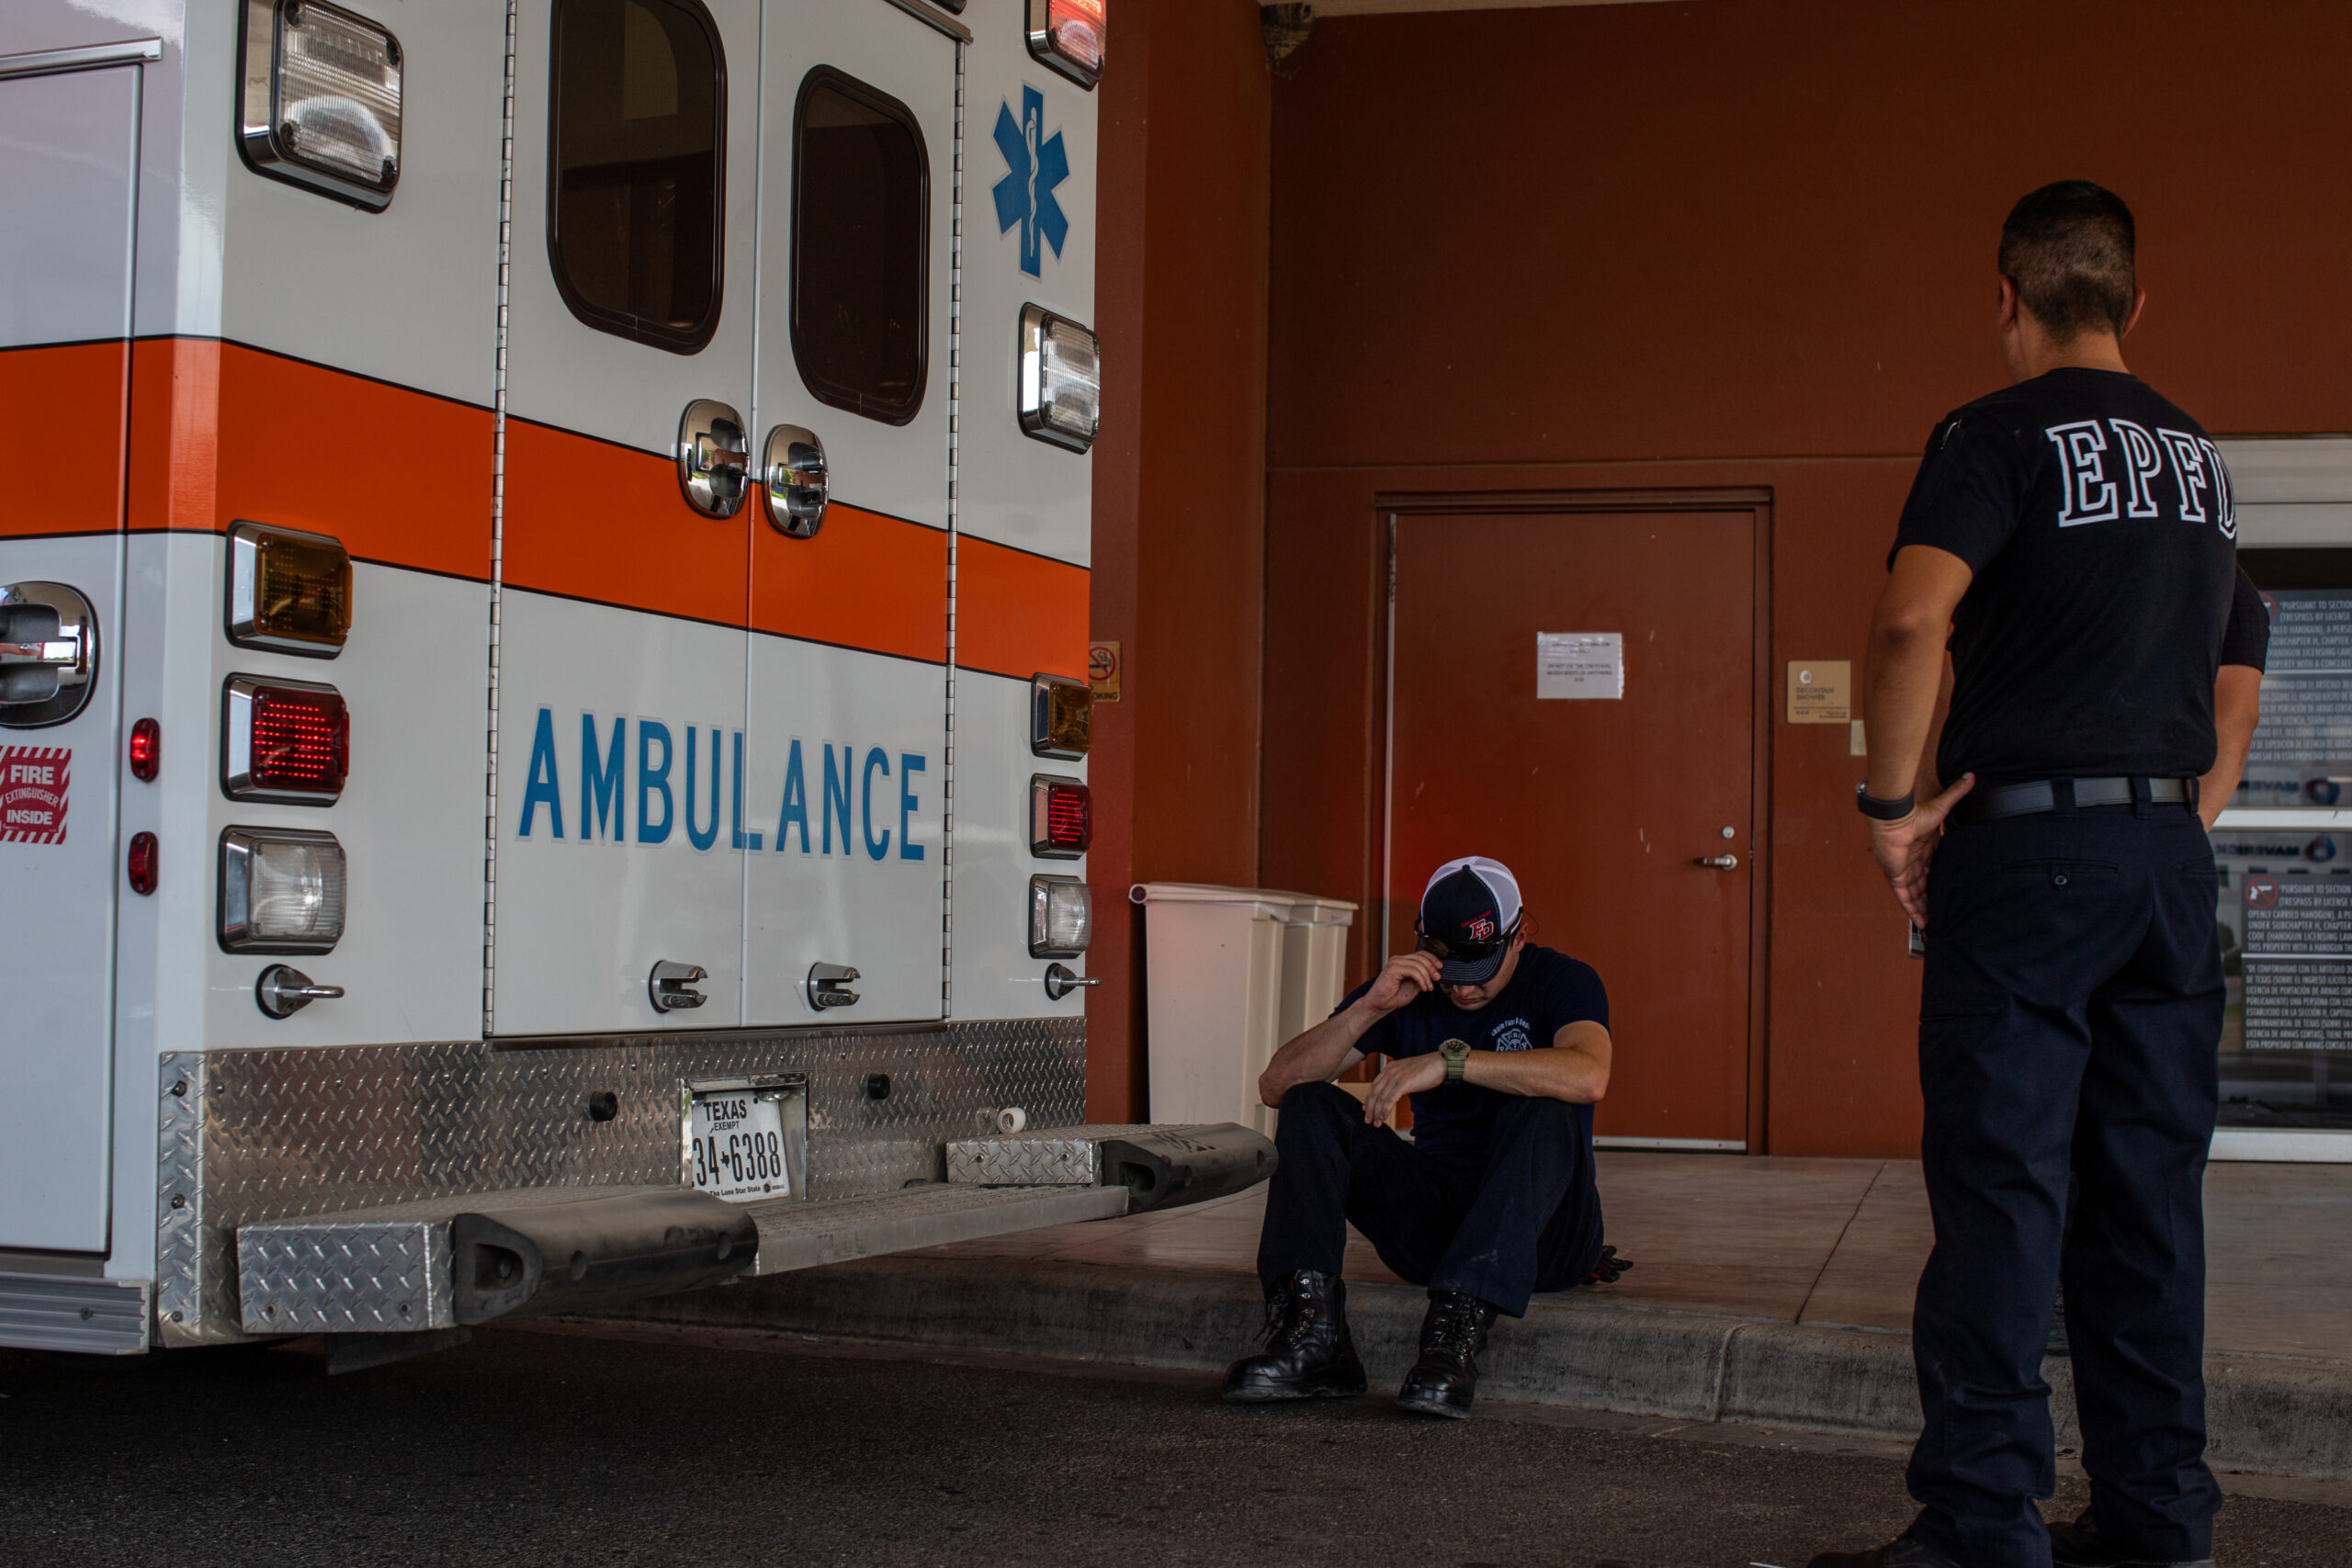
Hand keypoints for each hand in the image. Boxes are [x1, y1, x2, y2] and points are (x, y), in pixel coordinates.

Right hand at [1360, 949, 1442, 1014]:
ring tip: (1428, 987)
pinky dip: (1421, 979)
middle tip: (1437, 978)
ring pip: (1418, 964)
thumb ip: (1422, 977)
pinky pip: (1413, 971)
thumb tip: (1434, 973)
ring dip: (1427, 977)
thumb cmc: (1394, 996)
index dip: (1432, 959)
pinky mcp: (1393, 969)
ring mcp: (1395, 963)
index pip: (1421, 954)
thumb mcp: (1413, 985)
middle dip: (1432, 968)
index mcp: (1403, 962)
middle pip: (1421, 957)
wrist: (1380, 1005)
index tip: (1440, 967)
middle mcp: (1398, 960)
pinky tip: (1423, 988)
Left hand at [1362, 1051, 1444, 1126]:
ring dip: (1376, 1113)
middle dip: (1369, 1108)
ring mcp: (1396, 1077)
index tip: (1365, 1108)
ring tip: (1376, 1123)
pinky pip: (1389, 1100)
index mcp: (1390, 1068)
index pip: (1374, 1085)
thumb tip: (1395, 1091)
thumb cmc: (1428, 1069)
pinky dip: (1385, 1111)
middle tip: (1368, 1119)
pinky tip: (1383, 1118)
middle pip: (1374, 1092)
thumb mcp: (1408, 1072)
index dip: (1368, 1098)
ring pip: (1380, 1098)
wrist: (1440, 1064)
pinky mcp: (1403, 1083)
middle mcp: (1390, 1071)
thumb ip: (1399, 1079)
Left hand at [1869, 773, 1975, 927]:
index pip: (1932, 867)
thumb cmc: (1914, 812)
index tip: (1948, 887)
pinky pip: (1905, 897)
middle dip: (1932, 897)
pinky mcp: (1896, 876)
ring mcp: (1903, 869)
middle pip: (1924, 883)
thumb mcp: (1941, 806)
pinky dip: (1912, 909)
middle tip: (1943, 911)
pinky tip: (1922, 922)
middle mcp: (1913, 859)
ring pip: (1915, 893)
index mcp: (1924, 846)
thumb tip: (1971, 776)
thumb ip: (1957, 793)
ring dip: (1924, 907)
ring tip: (1935, 922)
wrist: (1893, 817)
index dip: (1939, 877)